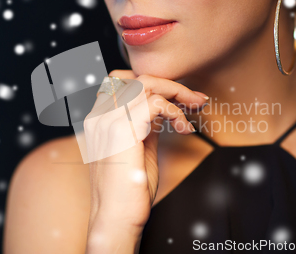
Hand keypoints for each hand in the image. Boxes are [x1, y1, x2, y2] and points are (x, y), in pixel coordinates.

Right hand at [84, 70, 207, 252]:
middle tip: (195, 98)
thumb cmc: (128, 190)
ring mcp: (108, 121)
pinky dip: (175, 112)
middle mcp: (100, 116)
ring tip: (195, 108)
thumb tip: (162, 111)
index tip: (179, 97)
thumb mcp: (139, 149)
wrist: (116, 218)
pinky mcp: (122, 131)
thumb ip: (145, 127)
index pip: (121, 81)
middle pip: (134, 77)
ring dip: (176, 92)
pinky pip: (155, 103)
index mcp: (100, 120)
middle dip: (169, 83)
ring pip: (145, 84)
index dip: (152, 83)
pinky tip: (184, 128)